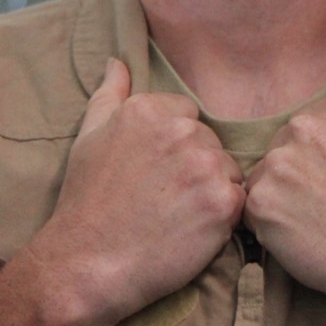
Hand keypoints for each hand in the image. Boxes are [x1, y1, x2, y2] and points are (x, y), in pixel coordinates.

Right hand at [0, 59, 243, 325]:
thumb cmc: (87, 202)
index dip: (175, 148)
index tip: (154, 174)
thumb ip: (110, 93)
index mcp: (151, 109)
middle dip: (196, 168)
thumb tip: (117, 61)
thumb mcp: (89, 136)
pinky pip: (239, 201)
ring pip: (229, 171)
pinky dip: (222, 218)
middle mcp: (181, 130)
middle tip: (164, 200)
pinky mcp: (223, 202)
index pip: (189, 116)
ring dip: (212, 191)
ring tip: (177, 217)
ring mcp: (205, 165)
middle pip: (212, 143)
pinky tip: (191, 231)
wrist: (86, 264)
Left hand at [243, 59, 325, 325]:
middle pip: (280, 152)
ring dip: (280, 201)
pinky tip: (301, 236)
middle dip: (296, 178)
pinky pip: (251, 211)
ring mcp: (278, 165)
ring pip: (263, 180)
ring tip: (316, 223)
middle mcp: (301, 128)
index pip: (305, 131)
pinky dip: (270, 226)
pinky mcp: (261, 203)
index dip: (319, 163)